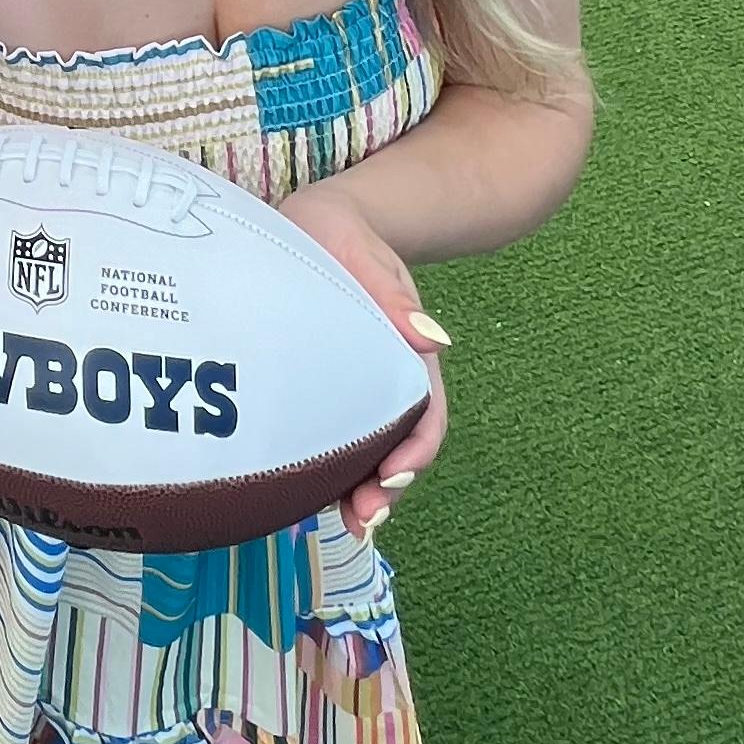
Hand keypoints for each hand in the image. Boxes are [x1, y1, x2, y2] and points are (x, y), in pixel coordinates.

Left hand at [280, 181, 449, 535]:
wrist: (326, 222)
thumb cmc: (345, 234)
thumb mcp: (367, 254)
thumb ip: (392, 292)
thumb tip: (429, 337)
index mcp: (408, 349)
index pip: (424, 413)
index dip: (414, 451)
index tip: (391, 477)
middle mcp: (392, 376)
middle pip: (402, 444)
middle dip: (388, 488)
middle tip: (362, 520)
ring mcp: (364, 385)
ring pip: (374, 448)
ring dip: (363, 488)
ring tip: (346, 521)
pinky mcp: (333, 386)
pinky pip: (343, 434)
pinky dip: (337, 468)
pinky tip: (315, 491)